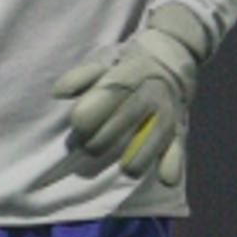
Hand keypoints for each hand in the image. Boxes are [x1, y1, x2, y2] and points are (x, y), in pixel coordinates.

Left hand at [52, 4, 209, 185]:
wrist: (169, 60)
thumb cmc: (123, 67)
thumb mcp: (104, 61)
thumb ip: (81, 76)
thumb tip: (59, 92)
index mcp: (133, 74)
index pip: (110, 96)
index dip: (88, 114)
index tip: (75, 123)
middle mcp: (153, 96)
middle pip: (119, 129)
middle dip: (95, 142)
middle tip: (87, 142)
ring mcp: (167, 117)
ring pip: (141, 153)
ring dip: (124, 163)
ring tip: (116, 155)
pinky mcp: (177, 133)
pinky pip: (175, 154)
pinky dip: (169, 167)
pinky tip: (164, 176)